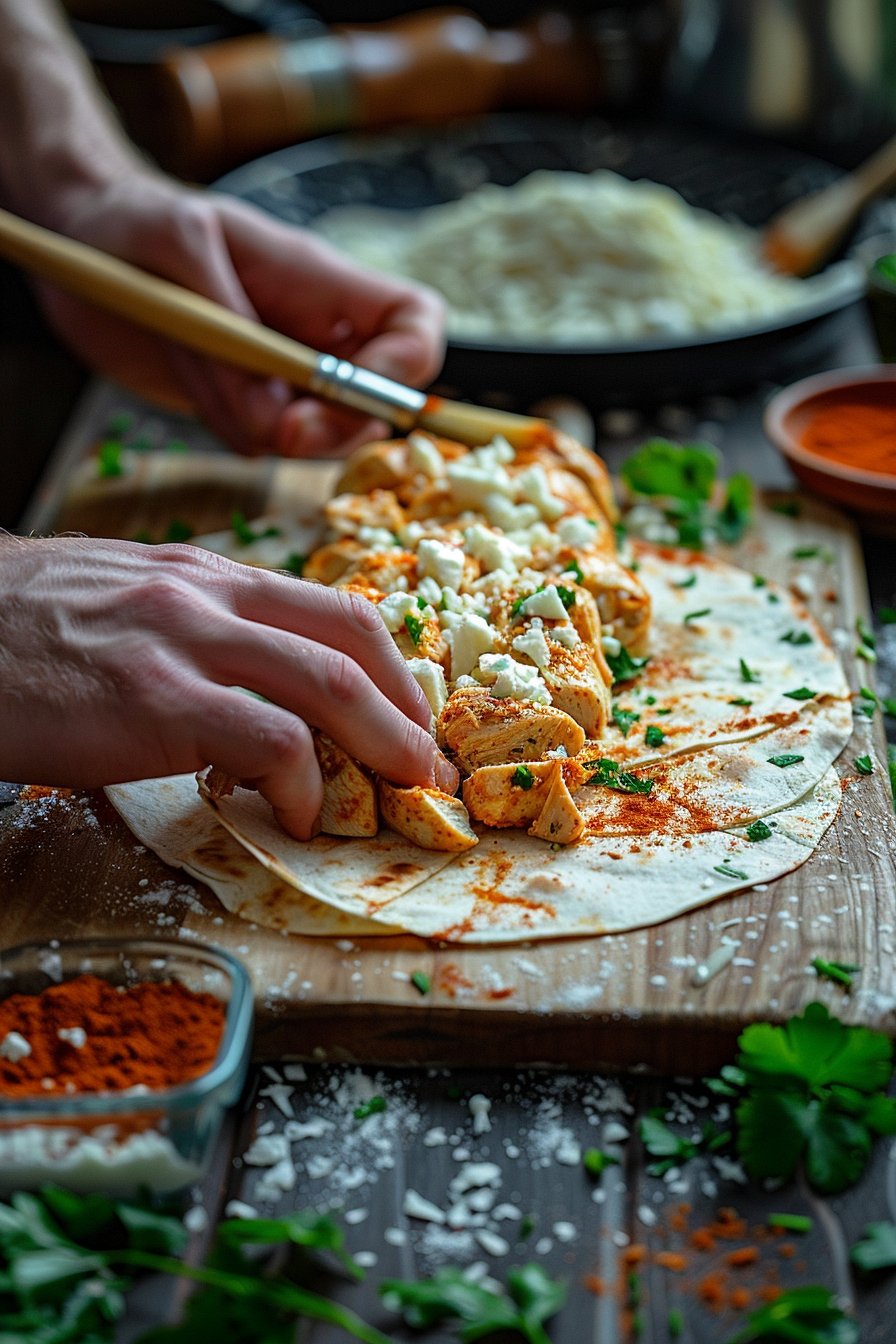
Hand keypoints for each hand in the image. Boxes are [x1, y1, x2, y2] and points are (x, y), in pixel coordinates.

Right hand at [0, 535, 457, 837]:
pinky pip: (266, 737)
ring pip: (327, 682)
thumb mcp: (127, 602)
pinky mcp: (154, 699)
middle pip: (351, 637)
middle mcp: (207, 594)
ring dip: (381, 743)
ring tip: (399, 790)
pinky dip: (301, 780)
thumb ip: (201, 633)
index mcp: (206, 574)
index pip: (331, 609)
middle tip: (429, 762)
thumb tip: (259, 693)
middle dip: (407, 706)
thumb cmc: (24, 630)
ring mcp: (184, 640)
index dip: (391, 668)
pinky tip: (295, 812)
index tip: (411, 717)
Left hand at [37, 172, 444, 457]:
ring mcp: (282, 373)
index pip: (414, 327)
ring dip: (267, 430)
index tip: (350, 396)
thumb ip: (230, 333)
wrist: (77, 237)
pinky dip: (232, 431)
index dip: (404, 371)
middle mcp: (316, 332)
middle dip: (333, 428)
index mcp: (322, 281)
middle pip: (377, 402)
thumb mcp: (176, 246)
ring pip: (317, 436)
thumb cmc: (132, 219)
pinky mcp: (243, 402)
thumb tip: (271, 420)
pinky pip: (260, 442)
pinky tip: (195, 383)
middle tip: (278, 432)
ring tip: (206, 374)